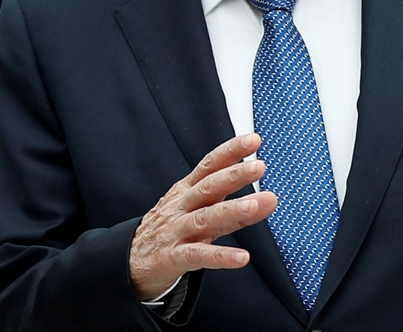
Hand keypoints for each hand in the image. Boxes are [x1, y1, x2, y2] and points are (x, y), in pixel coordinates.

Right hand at [129, 133, 276, 298]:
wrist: (131, 262)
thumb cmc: (172, 230)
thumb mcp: (201, 213)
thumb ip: (236, 208)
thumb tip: (271, 199)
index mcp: (188, 190)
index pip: (210, 165)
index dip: (230, 151)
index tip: (254, 140)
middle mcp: (182, 206)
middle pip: (208, 187)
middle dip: (234, 175)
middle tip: (259, 166)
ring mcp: (176, 231)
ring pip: (204, 218)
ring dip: (230, 210)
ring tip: (255, 205)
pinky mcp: (172, 258)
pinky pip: (197, 256)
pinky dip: (220, 256)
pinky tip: (242, 257)